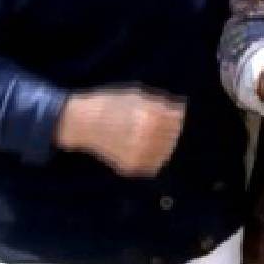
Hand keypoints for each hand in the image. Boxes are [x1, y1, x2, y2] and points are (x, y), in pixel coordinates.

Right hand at [56, 88, 184, 176]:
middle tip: (158, 126)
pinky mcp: (130, 167)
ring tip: (149, 136)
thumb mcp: (137, 96)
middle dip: (170, 130)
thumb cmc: (111, 104)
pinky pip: (153, 165)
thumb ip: (161, 104)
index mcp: (149, 116)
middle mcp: (145, 136)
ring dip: (163, 145)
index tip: (170, 113)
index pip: (178, 119)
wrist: (82, 122)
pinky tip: (144, 148)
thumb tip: (182, 110)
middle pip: (173, 136)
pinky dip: (152, 158)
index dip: (176, 115)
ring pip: (165, 152)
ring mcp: (138, 153)